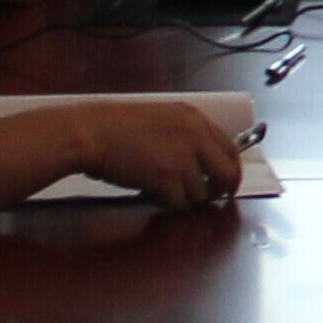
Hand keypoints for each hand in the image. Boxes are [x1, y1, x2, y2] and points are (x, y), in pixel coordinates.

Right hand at [66, 99, 245, 208]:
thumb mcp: (161, 119)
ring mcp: (182, 158)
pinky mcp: (167, 179)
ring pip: (201, 193)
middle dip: (222, 190)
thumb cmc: (116, 126)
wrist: (92, 133)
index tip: (227, 182)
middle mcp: (194, 136)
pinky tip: (152, 193)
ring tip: (164, 190)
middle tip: (212, 198)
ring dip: (185, 198)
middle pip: (227, 173)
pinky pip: (179, 203)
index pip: (230, 147)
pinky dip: (167, 204)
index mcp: (194, 118)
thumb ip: (185, 135)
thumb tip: (201, 162)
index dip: (231, 169)